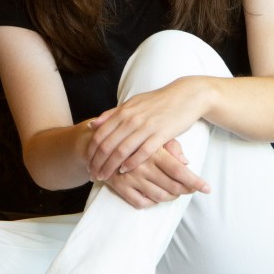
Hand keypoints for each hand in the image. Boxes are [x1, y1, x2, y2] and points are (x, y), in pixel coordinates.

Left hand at [86, 78, 206, 182]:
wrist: (186, 96)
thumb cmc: (158, 101)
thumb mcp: (133, 103)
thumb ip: (112, 114)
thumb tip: (93, 124)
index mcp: (123, 111)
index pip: (99, 135)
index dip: (91, 152)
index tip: (87, 164)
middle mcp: (131, 119)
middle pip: (107, 145)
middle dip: (97, 163)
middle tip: (93, 175)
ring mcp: (145, 126)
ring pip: (121, 151)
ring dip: (110, 166)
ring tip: (105, 177)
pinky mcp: (161, 134)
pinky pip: (142, 152)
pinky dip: (131, 163)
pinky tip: (125, 171)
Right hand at [100, 140, 209, 209]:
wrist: (99, 142)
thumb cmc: (133, 137)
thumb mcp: (153, 135)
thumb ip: (171, 147)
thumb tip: (186, 161)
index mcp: (152, 151)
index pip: (179, 170)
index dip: (195, 181)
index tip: (207, 188)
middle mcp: (142, 166)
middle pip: (172, 187)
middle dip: (185, 191)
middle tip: (191, 189)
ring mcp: (130, 178)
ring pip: (159, 197)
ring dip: (171, 197)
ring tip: (175, 192)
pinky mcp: (120, 187)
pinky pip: (141, 203)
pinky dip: (152, 202)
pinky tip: (156, 196)